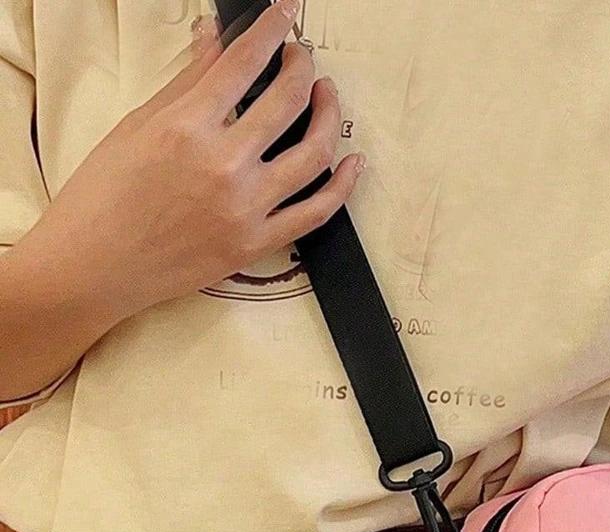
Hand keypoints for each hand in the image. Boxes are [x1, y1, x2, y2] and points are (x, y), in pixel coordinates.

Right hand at [17, 0, 362, 332]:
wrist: (95, 266)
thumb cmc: (103, 196)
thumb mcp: (138, 126)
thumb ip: (186, 82)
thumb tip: (214, 38)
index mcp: (187, 126)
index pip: (244, 62)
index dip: (271, 28)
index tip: (285, 12)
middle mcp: (223, 165)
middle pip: (288, 101)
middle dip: (303, 67)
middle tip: (303, 58)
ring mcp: (246, 208)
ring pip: (314, 155)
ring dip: (329, 117)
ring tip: (326, 98)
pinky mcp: (257, 244)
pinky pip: (316, 213)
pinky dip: (341, 186)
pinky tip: (352, 162)